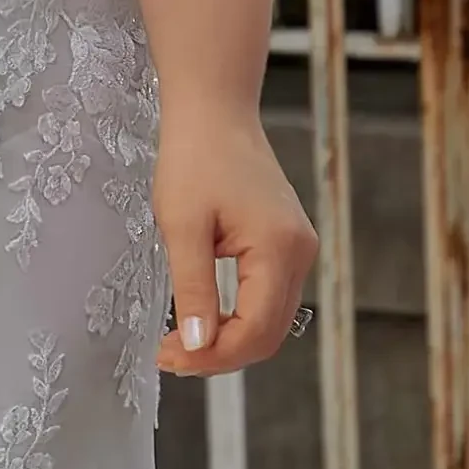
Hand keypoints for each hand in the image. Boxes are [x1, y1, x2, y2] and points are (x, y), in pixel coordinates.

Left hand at [153, 102, 317, 376]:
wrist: (213, 111)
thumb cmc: (194, 158)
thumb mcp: (182, 225)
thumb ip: (193, 288)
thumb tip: (198, 346)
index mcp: (279, 249)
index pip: (256, 330)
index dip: (212, 356)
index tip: (167, 357)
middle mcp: (300, 253)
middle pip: (269, 332)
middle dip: (219, 354)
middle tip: (168, 357)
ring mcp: (297, 248)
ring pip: (269, 319)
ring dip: (228, 338)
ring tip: (178, 343)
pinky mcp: (286, 243)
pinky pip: (267, 296)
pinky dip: (237, 316)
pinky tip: (202, 317)